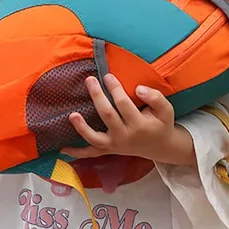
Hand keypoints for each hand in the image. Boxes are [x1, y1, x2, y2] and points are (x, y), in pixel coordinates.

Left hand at [61, 74, 195, 166]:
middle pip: (107, 115)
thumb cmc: (161, 124)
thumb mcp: (166, 109)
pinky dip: (77, 152)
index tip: (107, 76)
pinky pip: (91, 153)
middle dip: (97, 96)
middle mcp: (125, 137)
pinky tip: (62, 149)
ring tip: (72, 115)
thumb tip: (138, 88)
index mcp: (139, 125)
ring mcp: (115, 145)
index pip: (123, 104)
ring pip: (95, 138)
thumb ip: (155, 97)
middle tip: (90, 80)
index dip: (115, 89)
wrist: (161, 147)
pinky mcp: (109, 149)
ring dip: (82, 128)